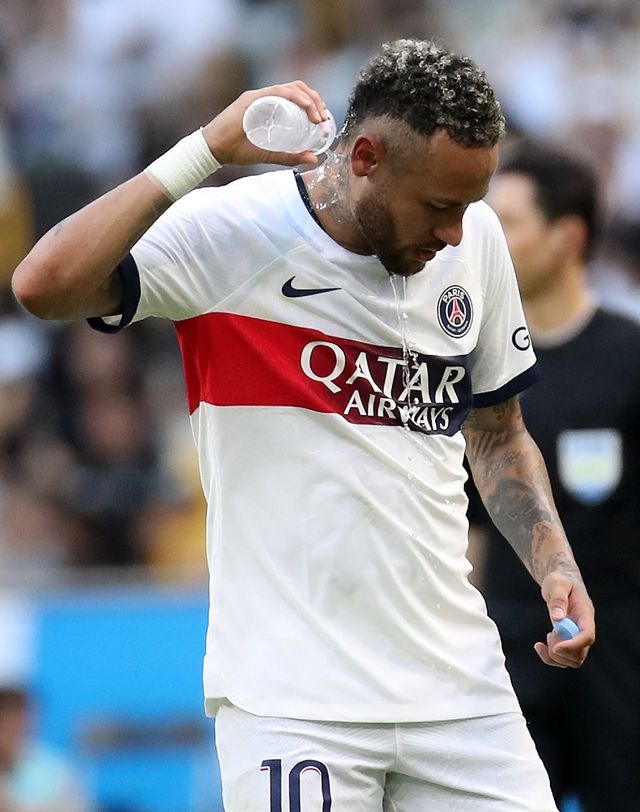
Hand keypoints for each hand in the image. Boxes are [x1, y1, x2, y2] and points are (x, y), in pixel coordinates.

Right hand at [202, 81, 328, 166]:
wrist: (216, 150)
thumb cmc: (238, 151)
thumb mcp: (270, 154)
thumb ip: (290, 156)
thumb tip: (313, 158)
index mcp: (271, 106)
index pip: (297, 96)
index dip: (313, 104)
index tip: (322, 120)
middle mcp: (266, 97)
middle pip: (297, 88)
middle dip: (315, 100)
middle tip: (322, 118)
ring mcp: (259, 96)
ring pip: (290, 88)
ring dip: (308, 99)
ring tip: (317, 116)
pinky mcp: (252, 99)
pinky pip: (277, 91)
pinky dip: (294, 97)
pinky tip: (304, 107)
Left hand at [534, 570, 594, 667]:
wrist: (560, 583)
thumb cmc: (560, 581)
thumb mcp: (557, 583)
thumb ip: (558, 599)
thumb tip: (557, 618)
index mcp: (585, 614)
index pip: (587, 636)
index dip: (573, 645)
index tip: (555, 646)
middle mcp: (584, 628)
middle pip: (580, 654)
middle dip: (561, 652)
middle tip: (549, 635)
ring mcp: (577, 636)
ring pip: (572, 661)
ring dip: (555, 656)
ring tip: (547, 636)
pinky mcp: (568, 641)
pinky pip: (563, 659)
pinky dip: (550, 657)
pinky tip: (540, 644)